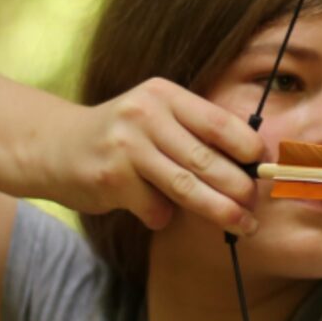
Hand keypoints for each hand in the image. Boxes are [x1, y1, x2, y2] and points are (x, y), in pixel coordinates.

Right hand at [64, 78, 263, 234]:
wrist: (55, 147)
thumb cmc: (122, 139)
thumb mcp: (155, 120)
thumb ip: (193, 134)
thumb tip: (251, 167)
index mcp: (164, 95)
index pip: (217, 122)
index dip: (248, 148)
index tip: (266, 168)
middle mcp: (145, 114)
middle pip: (206, 159)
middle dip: (238, 187)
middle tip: (255, 206)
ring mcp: (126, 146)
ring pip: (186, 187)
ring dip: (219, 211)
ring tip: (243, 225)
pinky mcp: (111, 178)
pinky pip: (155, 208)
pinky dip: (162, 217)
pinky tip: (155, 213)